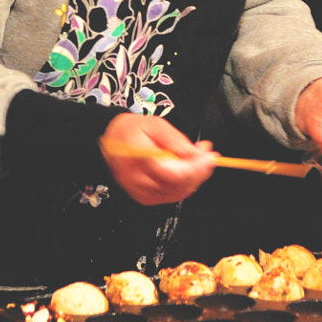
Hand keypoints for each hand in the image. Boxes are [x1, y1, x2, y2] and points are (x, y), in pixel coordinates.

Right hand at [100, 113, 214, 205]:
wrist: (112, 141)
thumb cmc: (132, 130)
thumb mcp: (155, 124)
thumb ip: (175, 140)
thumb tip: (195, 154)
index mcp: (137, 159)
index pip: (171, 174)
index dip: (195, 168)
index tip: (209, 157)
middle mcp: (136, 180)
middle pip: (176, 186)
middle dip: (199, 172)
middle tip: (209, 157)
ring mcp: (139, 191)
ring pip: (176, 194)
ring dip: (194, 179)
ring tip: (200, 161)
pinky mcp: (144, 197)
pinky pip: (171, 196)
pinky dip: (185, 185)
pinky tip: (189, 172)